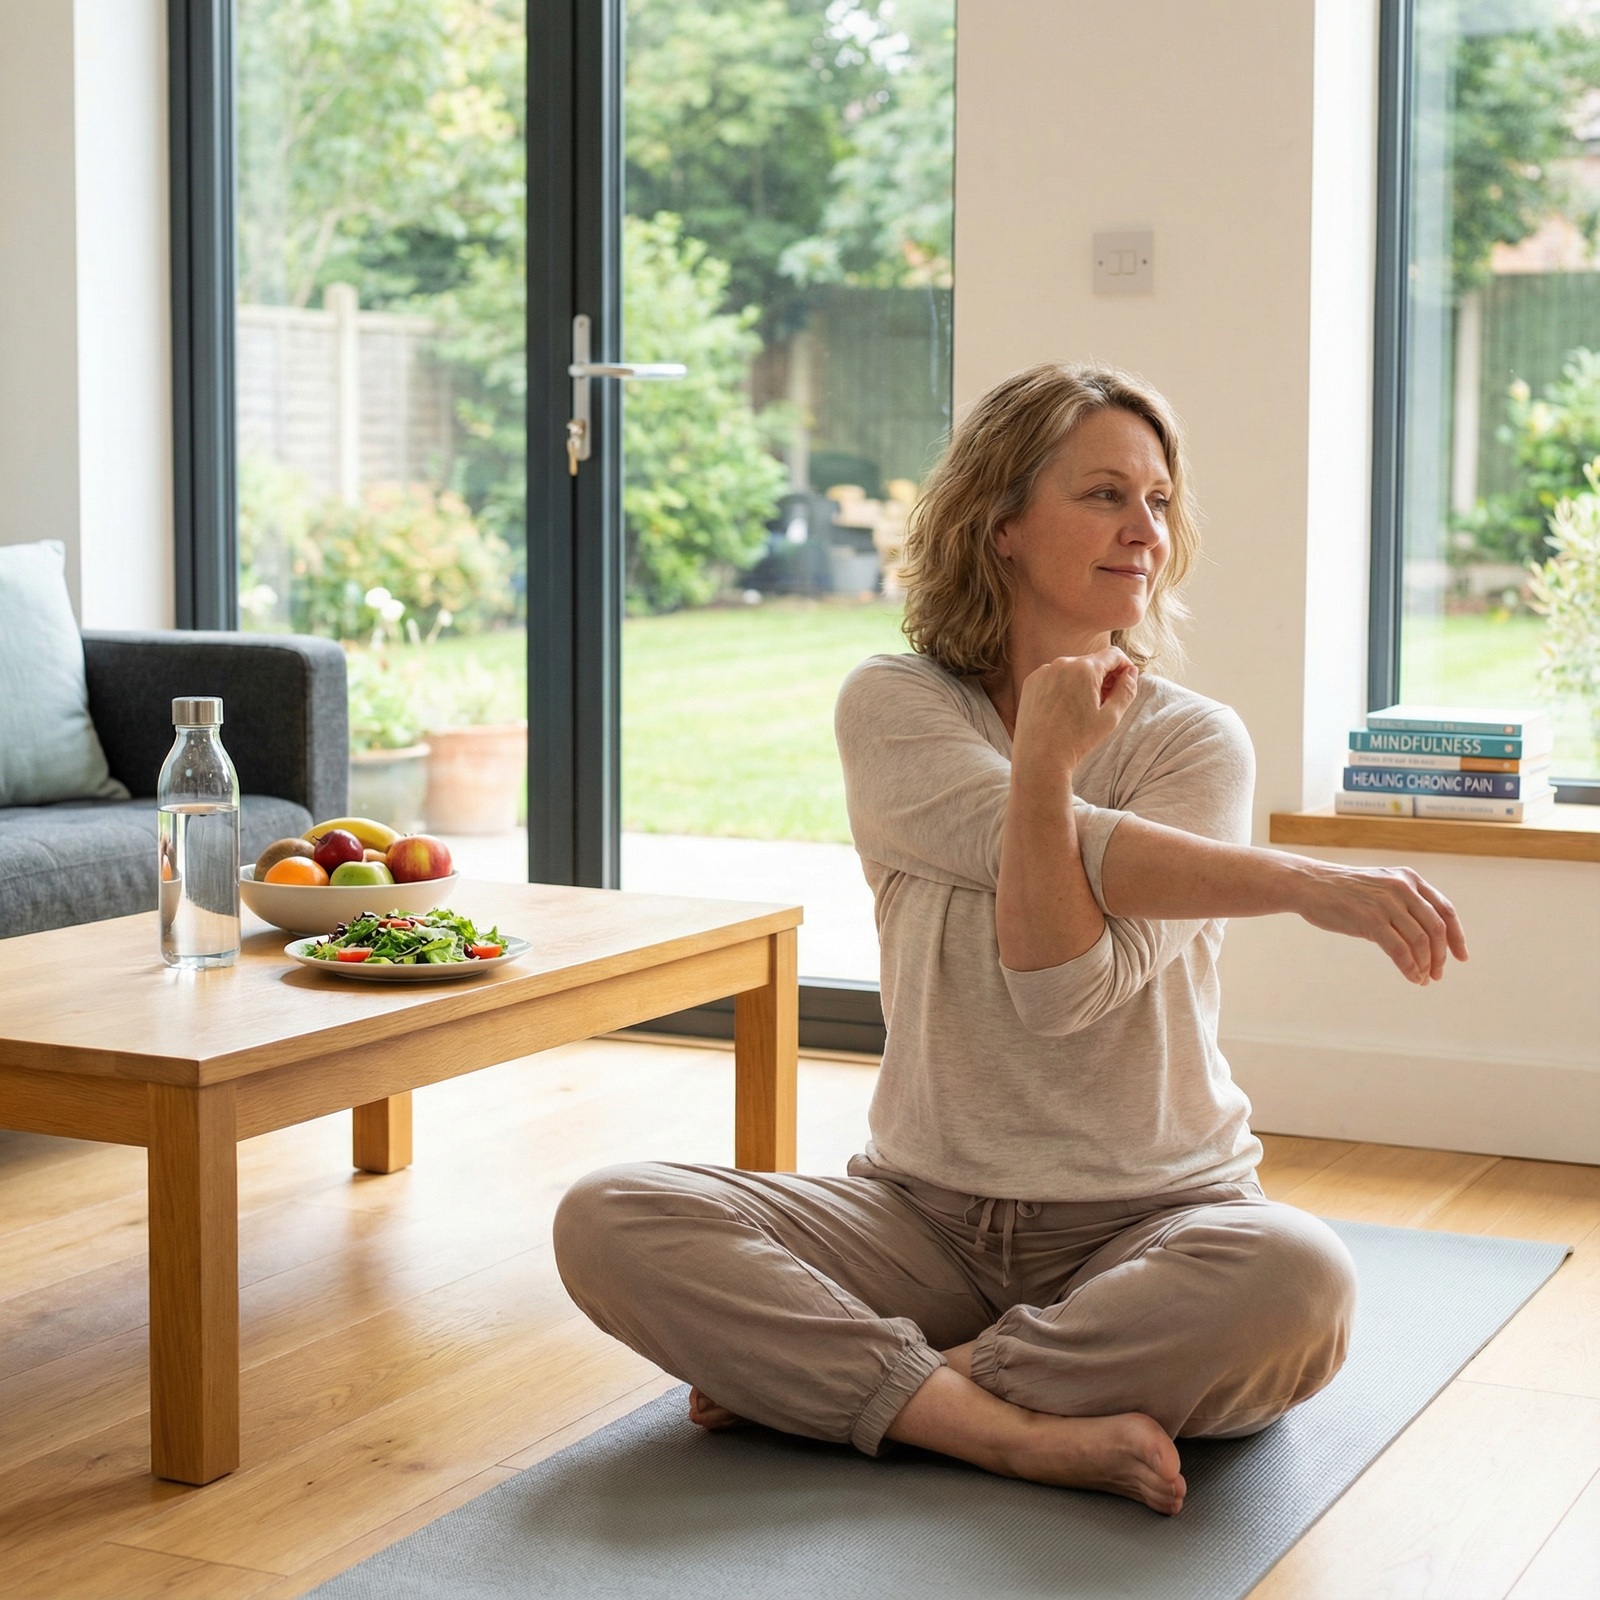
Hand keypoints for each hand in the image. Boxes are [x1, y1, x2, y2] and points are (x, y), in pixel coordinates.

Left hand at [1012, 648, 1139, 777]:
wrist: (1039, 758)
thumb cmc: (1077, 740)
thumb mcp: (1111, 717)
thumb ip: (1127, 690)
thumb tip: (1131, 672)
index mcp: (1084, 669)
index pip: (1114, 654)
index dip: (1125, 666)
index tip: (1126, 682)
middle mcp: (1062, 663)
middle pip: (1093, 662)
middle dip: (1104, 677)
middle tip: (1106, 702)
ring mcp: (1043, 671)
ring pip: (1073, 669)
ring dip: (1083, 682)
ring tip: (1083, 709)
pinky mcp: (1031, 682)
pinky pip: (1054, 676)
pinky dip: (1063, 686)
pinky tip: (1063, 709)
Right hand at [1291, 860, 1468, 983]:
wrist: (1309, 884)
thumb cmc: (1342, 890)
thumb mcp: (1380, 887)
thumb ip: (1403, 905)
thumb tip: (1423, 940)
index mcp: (1409, 879)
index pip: (1445, 910)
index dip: (1456, 936)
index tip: (1461, 957)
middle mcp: (1402, 888)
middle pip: (1436, 928)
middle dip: (1441, 956)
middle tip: (1437, 975)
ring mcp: (1386, 902)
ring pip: (1420, 940)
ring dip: (1425, 965)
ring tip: (1422, 979)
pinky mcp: (1370, 919)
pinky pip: (1400, 949)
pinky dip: (1409, 967)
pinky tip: (1411, 977)